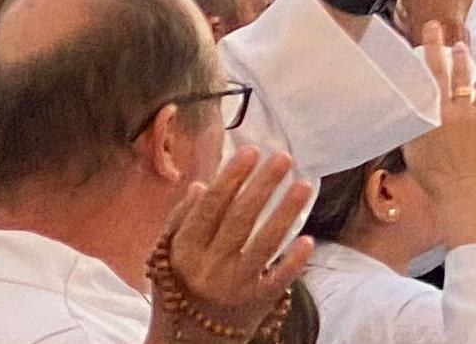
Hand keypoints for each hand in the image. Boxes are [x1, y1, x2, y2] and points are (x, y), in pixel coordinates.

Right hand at [152, 150, 311, 340]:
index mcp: (186, 251)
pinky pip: (278, 279)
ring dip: (285, 213)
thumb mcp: (168, 255)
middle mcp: (210, 267)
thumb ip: (181, 219)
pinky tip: (307, 239)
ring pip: (263, 244)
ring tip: (304, 185)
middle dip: (263, 186)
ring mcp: (235, 285)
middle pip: (240, 220)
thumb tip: (202, 184)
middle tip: (284, 157)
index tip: (250, 151)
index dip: (231, 178)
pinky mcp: (258, 301)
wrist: (189, 340)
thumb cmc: (182, 285)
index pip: (210, 208)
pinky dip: (292, 261)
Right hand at [396, 34, 475, 240]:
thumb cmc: (434, 176)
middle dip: (439, 45)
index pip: (423, 76)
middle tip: (436, 27)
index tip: (424, 34)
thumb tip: (412, 107)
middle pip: (443, 69)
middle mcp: (446, 109)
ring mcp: (469, 112)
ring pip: (465, 77)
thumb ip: (413, 125)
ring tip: (460, 48)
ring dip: (462, 61)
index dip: (424, 52)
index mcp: (426, 116)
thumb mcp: (413, 149)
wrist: (465, 192)